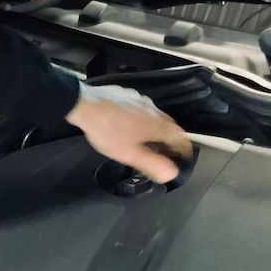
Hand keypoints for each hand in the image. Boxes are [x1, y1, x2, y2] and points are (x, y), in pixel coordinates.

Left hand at [66, 83, 192, 183]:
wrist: (85, 105)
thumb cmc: (107, 129)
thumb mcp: (130, 154)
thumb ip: (152, 164)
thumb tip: (170, 173)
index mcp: (157, 125)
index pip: (180, 137)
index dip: (184, 148)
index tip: (184, 155)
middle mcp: (152, 110)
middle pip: (170, 126)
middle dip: (170, 140)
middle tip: (167, 151)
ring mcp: (140, 101)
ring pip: (155, 117)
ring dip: (156, 129)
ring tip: (149, 141)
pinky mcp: (127, 97)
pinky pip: (141, 109)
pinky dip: (142, 120)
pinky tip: (131, 126)